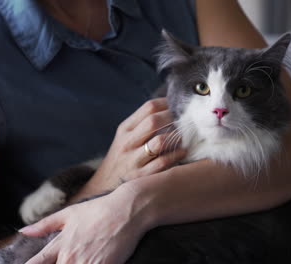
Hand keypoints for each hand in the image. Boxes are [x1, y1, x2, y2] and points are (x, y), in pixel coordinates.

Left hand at [21, 185, 149, 263]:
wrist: (127, 211)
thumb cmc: (98, 210)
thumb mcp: (69, 214)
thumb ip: (44, 225)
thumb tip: (23, 231)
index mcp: (60, 245)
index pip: (37, 263)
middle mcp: (71, 258)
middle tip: (70, 259)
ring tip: (82, 260)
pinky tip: (94, 262)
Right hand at [70, 98, 185, 202]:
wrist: (102, 188)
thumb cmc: (122, 159)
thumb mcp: (126, 138)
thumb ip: (143, 124)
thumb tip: (171, 110)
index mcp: (125, 129)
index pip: (149, 108)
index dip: (168, 104)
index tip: (180, 106)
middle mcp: (128, 142)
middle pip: (153, 121)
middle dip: (174, 118)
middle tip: (187, 120)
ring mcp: (134, 160)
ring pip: (159, 141)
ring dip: (176, 137)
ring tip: (186, 136)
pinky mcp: (141, 177)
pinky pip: (163, 162)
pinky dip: (176, 155)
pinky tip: (183, 152)